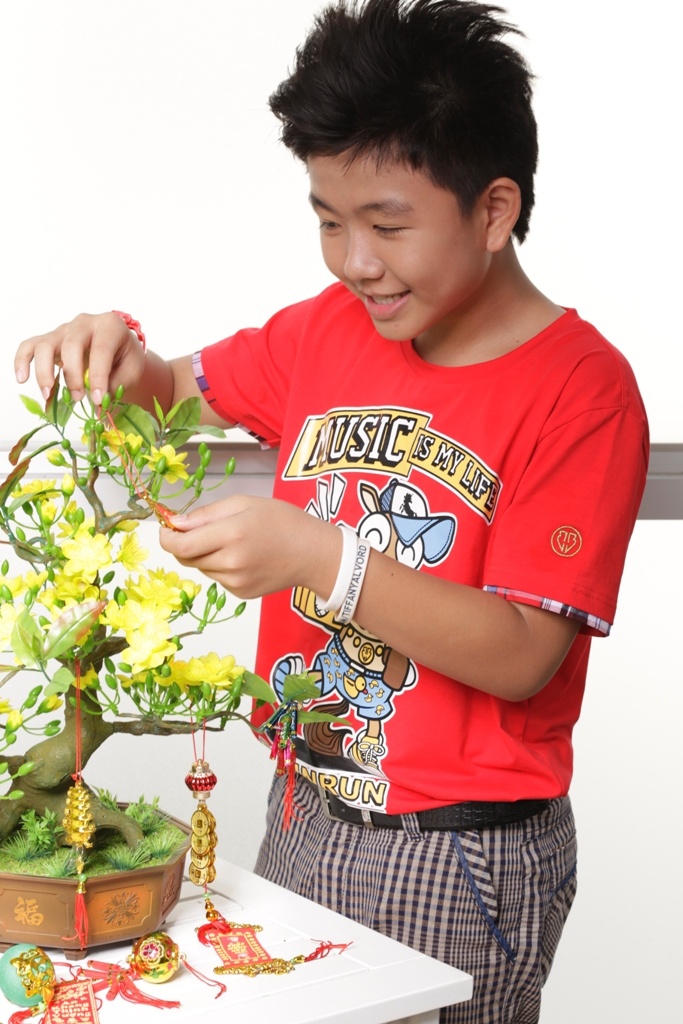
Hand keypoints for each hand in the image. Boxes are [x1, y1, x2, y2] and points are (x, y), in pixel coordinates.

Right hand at [15, 312, 145, 404]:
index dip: (98, 376)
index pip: (101, 349)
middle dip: (73, 374)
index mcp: (109, 326)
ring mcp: (64, 330)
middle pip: (71, 344)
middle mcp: (84, 323)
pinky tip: (22, 378)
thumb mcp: (131, 371)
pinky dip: (22, 361)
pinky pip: (30, 346)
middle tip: (78, 398)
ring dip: (45, 371)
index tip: (99, 399)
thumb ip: (115, 384)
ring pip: (46, 344)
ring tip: (49, 393)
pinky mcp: (50, 339)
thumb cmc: (125, 359)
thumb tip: (96, 401)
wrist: (119, 351)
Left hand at [159, 494, 339, 599]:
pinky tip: (241, 557)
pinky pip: (216, 578)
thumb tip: (174, 523)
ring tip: (230, 541)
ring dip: (203, 554)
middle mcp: (231, 562)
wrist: (313, 553)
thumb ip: (206, 514)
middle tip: (196, 530)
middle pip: (186, 558)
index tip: (165, 528)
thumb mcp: (244, 503)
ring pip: (200, 568)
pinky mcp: (240, 594)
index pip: (181, 545)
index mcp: (232, 534)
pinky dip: (219, 566)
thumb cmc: (282, 521)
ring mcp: (235, 582)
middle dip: (183, 544)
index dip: (166, 537)